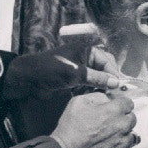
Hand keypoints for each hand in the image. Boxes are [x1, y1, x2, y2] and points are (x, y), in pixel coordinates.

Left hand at [2, 50, 119, 100]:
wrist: (27, 79)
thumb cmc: (51, 70)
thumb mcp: (75, 73)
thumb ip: (97, 78)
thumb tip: (116, 83)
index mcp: (86, 49)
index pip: (107, 60)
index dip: (113, 73)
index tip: (119, 87)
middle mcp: (85, 57)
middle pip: (104, 68)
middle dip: (109, 79)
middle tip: (114, 93)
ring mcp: (79, 68)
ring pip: (97, 77)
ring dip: (101, 86)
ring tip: (106, 96)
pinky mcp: (74, 78)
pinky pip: (88, 83)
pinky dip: (92, 89)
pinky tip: (95, 97)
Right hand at [53, 90, 137, 147]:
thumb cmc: (71, 125)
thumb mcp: (79, 101)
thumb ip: (98, 96)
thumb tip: (108, 98)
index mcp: (114, 110)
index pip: (129, 103)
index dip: (121, 105)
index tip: (114, 108)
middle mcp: (123, 125)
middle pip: (132, 118)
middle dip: (123, 119)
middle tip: (112, 123)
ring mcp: (123, 142)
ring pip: (133, 135)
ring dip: (125, 135)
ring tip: (113, 137)